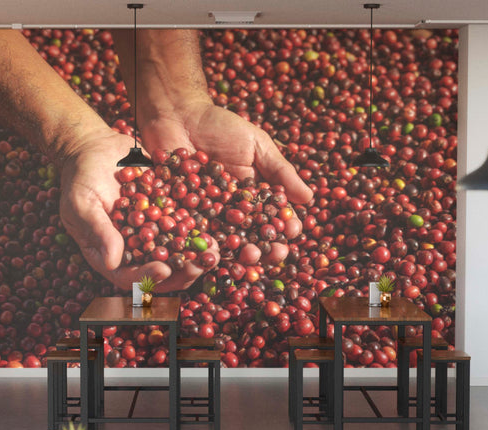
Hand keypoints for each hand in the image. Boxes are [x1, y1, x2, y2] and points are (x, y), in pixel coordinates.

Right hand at [57, 130, 218, 291]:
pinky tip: (217, 228)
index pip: (130, 276)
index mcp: (111, 255)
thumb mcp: (82, 204)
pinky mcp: (169, 214)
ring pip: (179, 252)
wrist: (97, 148)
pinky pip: (187, 226)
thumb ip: (98, 232)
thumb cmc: (81, 178)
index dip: (148, 277)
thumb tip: (113, 262)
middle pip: (162, 270)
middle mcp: (136, 249)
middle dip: (183, 271)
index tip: (163, 269)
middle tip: (200, 265)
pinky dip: (202, 230)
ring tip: (215, 252)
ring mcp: (155, 233)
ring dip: (198, 256)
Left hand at [140, 101, 312, 263]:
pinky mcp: (182, 217)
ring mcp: (208, 216)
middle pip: (252, 238)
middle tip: (270, 253)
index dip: (285, 228)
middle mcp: (233, 211)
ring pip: (225, 243)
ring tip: (247, 256)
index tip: (291, 231)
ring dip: (238, 253)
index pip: (274, 218)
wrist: (177, 115)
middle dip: (264, 248)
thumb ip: (280, 171)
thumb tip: (310, 198)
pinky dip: (203, 245)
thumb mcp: (256, 144)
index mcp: (255, 196)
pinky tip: (213, 249)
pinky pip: (193, 235)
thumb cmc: (220, 126)